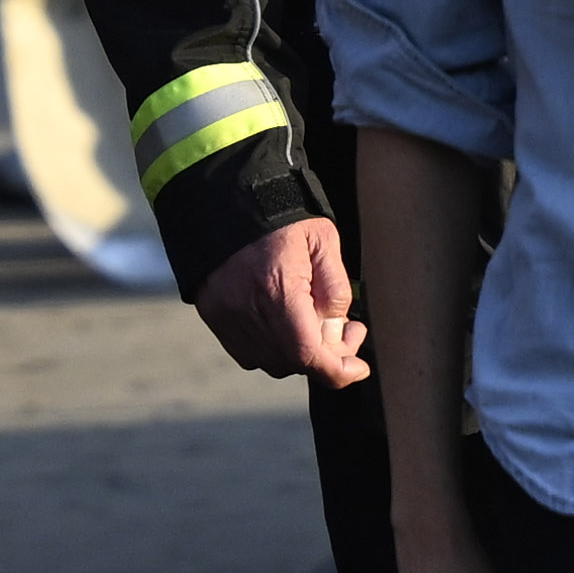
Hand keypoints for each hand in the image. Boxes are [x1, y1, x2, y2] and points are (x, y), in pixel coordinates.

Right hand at [193, 218, 369, 388]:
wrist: (230, 201)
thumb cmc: (282, 219)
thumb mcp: (323, 241)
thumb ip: (336, 288)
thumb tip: (337, 331)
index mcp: (277, 288)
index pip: (306, 353)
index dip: (337, 370)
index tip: (359, 368)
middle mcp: (246, 310)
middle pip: (291, 362)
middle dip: (325, 357)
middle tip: (347, 332)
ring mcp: (226, 316)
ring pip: (270, 361)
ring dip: (300, 354)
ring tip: (317, 323)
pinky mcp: (214, 316)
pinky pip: (249, 352)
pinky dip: (274, 348)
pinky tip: (288, 323)